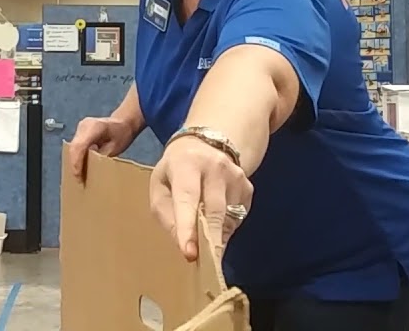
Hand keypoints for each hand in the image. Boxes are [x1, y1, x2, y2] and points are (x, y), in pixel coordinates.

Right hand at [67, 116, 137, 180]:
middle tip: (79, 181)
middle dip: (74, 165)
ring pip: (72, 147)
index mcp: (95, 127)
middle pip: (74, 147)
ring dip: (74, 162)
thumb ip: (102, 156)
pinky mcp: (80, 132)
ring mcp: (81, 127)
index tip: (79, 177)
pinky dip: (77, 157)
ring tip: (79, 177)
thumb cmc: (122, 134)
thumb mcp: (115, 148)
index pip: (80, 146)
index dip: (77, 163)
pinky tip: (80, 168)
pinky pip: (75, 146)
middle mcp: (85, 125)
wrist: (123, 122)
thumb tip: (91, 169)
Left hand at [149, 136, 253, 261]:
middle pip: (215, 210)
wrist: (207, 144)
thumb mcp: (160, 186)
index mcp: (186, 163)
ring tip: (204, 242)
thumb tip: (184, 245)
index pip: (187, 197)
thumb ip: (165, 214)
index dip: (187, 226)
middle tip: (204, 265)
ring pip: (228, 218)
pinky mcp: (248, 187)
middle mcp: (215, 166)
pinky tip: (215, 223)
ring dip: (215, 237)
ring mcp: (236, 176)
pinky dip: (225, 229)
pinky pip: (237, 219)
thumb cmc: (176, 170)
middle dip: (209, 240)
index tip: (189, 253)